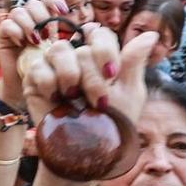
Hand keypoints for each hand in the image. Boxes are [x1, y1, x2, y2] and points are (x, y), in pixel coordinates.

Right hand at [0, 0, 70, 110]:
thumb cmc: (52, 71)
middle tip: (49, 35)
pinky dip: (15, 31)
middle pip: (34, 3)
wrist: (30, 88)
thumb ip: (78, 38)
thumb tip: (94, 26)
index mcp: (46, 20)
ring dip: (29, 23)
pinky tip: (22, 43)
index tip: (63, 13)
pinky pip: (6, 23)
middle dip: (42, 16)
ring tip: (37, 40)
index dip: (54, 2)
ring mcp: (16, 27)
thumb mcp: (67, 53)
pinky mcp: (3, 36)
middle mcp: (31, 21)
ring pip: (19, 11)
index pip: (48, 0)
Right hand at [20, 24, 153, 129]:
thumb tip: (151, 33)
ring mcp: (53, 67)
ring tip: (74, 99)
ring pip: (59, 50)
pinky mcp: (33, 80)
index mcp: (99, 57)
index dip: (105, 50)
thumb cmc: (111, 124)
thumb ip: (134, 61)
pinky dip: (50, 85)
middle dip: (93, 78)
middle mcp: (76, 58)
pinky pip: (39, 68)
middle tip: (98, 103)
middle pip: (82, 48)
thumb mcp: (129, 92)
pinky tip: (57, 102)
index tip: (112, 75)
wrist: (87, 152)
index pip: (99, 34)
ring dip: (71, 77)